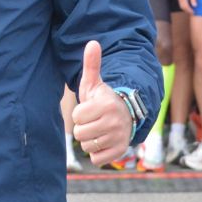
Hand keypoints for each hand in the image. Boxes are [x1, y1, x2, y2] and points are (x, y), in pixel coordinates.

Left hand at [71, 40, 131, 167]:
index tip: (89, 109)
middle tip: (94, 121)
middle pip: (80, 133)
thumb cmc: (103, 99)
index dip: (79, 113)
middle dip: (83, 127)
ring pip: (87, 146)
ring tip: (99, 130)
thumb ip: (92, 65)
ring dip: (90, 140)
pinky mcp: (120, 152)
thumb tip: (92, 43)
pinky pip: (96, 159)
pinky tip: (103, 141)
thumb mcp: (95, 83)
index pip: (76, 116)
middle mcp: (114, 122)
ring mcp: (118, 138)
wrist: (126, 116)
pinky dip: (97, 153)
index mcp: (106, 105)